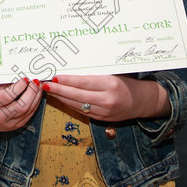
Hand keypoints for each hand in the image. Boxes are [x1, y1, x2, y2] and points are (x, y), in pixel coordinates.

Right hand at [0, 78, 41, 131]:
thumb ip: (5, 84)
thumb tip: (21, 76)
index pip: (7, 96)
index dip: (19, 87)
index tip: (25, 78)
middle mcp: (0, 116)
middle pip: (21, 106)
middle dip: (31, 92)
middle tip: (36, 81)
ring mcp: (9, 124)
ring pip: (28, 111)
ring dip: (36, 97)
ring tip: (38, 86)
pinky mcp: (17, 126)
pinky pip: (30, 114)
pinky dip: (35, 103)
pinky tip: (36, 95)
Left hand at [42, 74, 169, 121]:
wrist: (142, 101)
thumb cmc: (126, 82)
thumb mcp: (114, 73)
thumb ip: (95, 73)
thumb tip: (72, 66)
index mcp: (110, 84)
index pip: (83, 83)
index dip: (67, 81)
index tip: (54, 77)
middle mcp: (107, 99)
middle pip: (77, 96)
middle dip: (59, 91)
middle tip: (45, 86)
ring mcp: (104, 112)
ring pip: (77, 105)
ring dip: (61, 99)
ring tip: (49, 91)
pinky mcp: (102, 119)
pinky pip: (82, 112)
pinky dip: (70, 105)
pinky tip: (61, 99)